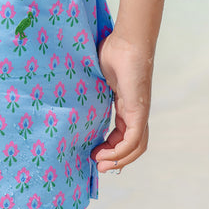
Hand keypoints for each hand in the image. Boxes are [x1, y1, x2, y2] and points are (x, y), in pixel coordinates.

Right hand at [90, 32, 152, 173]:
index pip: (123, 135)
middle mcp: (135, 112)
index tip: (93, 153)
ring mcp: (139, 112)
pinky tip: (105, 154)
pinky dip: (121, 151)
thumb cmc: (111, 53)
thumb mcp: (97, 78)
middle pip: (133, 146)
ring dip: (119, 160)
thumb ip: (90, 90)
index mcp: (127, 106)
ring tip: (100, 164)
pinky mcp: (139, 110)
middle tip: (97, 166)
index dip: (110, 148)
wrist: (127, 42)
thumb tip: (68, 92)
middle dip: (116, 159)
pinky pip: (134, 139)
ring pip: (136, 147)